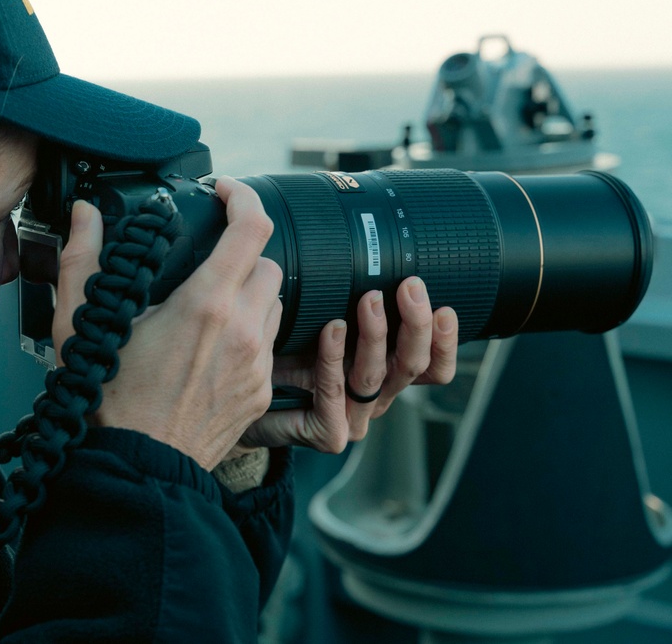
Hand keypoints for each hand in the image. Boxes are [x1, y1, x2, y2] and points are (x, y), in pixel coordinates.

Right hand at [52, 178, 283, 468]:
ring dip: (249, 296)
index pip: (252, 228)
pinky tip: (213, 351)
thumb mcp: (84, 324)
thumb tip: (86, 215)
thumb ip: (83, 260)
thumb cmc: (108, 400)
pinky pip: (269, 347)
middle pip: (268, 264)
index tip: (225, 193)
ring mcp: (258, 364)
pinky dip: (249, 337)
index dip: (244, 198)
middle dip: (242, 256)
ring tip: (209, 311)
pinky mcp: (263, 392)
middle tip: (208, 264)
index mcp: (205, 304)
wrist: (137, 466)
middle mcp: (243, 330)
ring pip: (274, 305)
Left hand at [230, 277, 457, 456]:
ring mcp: (352, 418)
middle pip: (413, 366)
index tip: (445, 305)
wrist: (238, 398)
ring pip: (377, 375)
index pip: (432, 365)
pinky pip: (335, 393)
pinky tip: (331, 330)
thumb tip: (367, 250)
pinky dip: (333, 358)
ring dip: (376, 333)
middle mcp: (374, 397)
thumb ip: (344, 299)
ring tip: (370, 299)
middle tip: (410, 286)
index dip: (445, 341)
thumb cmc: (280, 355)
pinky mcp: (327, 432)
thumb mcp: (318, 321)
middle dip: (416, 324)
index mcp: (384, 372)